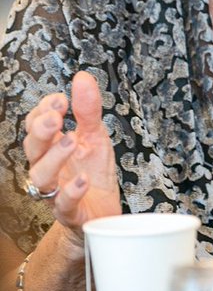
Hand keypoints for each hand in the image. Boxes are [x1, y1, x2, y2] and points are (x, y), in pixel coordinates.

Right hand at [22, 71, 119, 250]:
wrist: (102, 213)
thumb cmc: (93, 173)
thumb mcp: (95, 136)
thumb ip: (88, 110)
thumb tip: (82, 77)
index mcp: (52, 147)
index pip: (36, 126)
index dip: (44, 111)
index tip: (60, 99)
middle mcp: (48, 168)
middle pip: (32, 149)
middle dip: (41, 131)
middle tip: (56, 118)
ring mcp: (56, 191)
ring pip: (41, 177)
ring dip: (54, 157)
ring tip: (71, 141)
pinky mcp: (70, 212)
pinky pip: (63, 204)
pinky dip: (71, 191)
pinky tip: (82, 179)